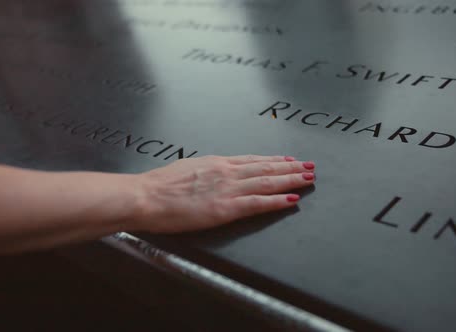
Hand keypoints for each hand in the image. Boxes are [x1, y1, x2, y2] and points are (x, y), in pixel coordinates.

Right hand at [132, 155, 315, 232]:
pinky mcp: (226, 207)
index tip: (288, 160)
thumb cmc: (159, 185)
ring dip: (291, 180)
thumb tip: (208, 174)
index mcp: (216, 163)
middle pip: (266, 168)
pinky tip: (292, 199)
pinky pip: (258, 203)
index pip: (252, 160)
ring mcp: (228, 189)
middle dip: (290, 168)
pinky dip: (277, 201)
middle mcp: (226, 172)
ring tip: (309, 178)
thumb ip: (203, 172)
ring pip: (267, 182)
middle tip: (309, 166)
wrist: (146, 195)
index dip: (273, 160)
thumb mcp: (186, 169)